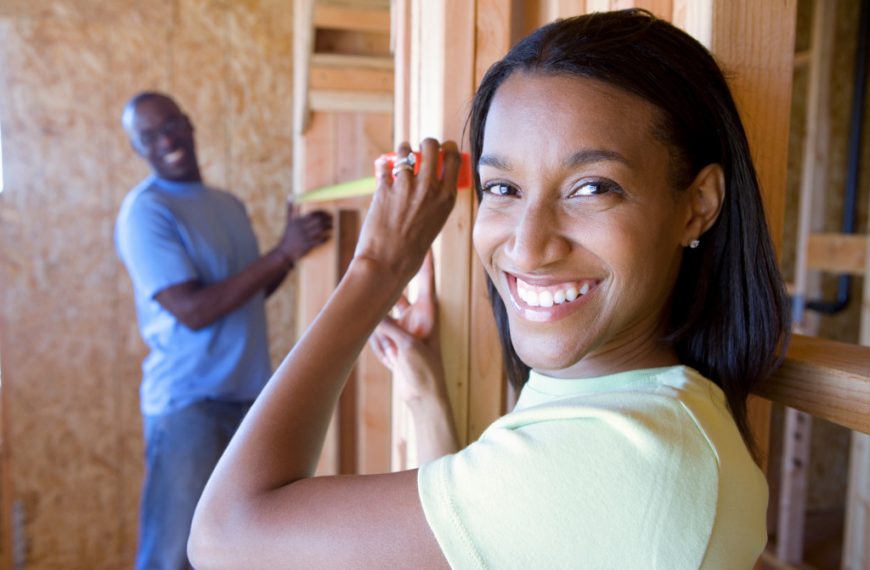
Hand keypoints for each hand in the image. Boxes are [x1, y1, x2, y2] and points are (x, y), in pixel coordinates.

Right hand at [277, 203, 332, 264]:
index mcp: (298, 221)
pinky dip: (325, 238)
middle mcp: (301, 228)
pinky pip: (319, 241)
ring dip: (328, 228)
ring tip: (332, 227)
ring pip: (320, 230)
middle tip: (332, 219)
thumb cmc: (288, 235)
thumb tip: (290, 196)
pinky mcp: (307, 246)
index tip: (327, 214)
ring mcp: (305, 237)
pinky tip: (329, 236)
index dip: (322, 213)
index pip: (313, 214)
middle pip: (318, 222)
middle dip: (327, 220)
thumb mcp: (288, 221)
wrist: (284, 252)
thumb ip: (291, 209)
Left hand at [354, 139, 458, 284]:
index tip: (443, 148)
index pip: (454, 158)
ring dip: (403, 150)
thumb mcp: (435, 223)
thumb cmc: (412, 249)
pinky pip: (384, 166)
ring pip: (405, 150)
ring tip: (400, 156)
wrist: (388, 263)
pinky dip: (384, 167)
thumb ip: (435, 201)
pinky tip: (384, 171)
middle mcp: (429, 188)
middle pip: (431, 145)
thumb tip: (429, 182)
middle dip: (426, 143)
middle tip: (420, 149)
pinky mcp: (384, 188)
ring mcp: (406, 186)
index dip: (448, 148)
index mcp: (447, 198)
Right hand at [369, 251, 445, 403]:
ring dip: (382, 337)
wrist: (424, 397)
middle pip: (396, 295)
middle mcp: (415, 317)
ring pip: (380, 319)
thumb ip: (387, 325)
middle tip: (373, 273)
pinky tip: (391, 361)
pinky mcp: (394, 342)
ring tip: (394, 354)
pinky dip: (381, 349)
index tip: (424, 241)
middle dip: (384, 295)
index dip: (424, 261)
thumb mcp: (406, 345)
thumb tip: (368, 311)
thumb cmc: (425, 370)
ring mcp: (403, 329)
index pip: (425, 280)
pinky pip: (377, 337)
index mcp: (428, 313)